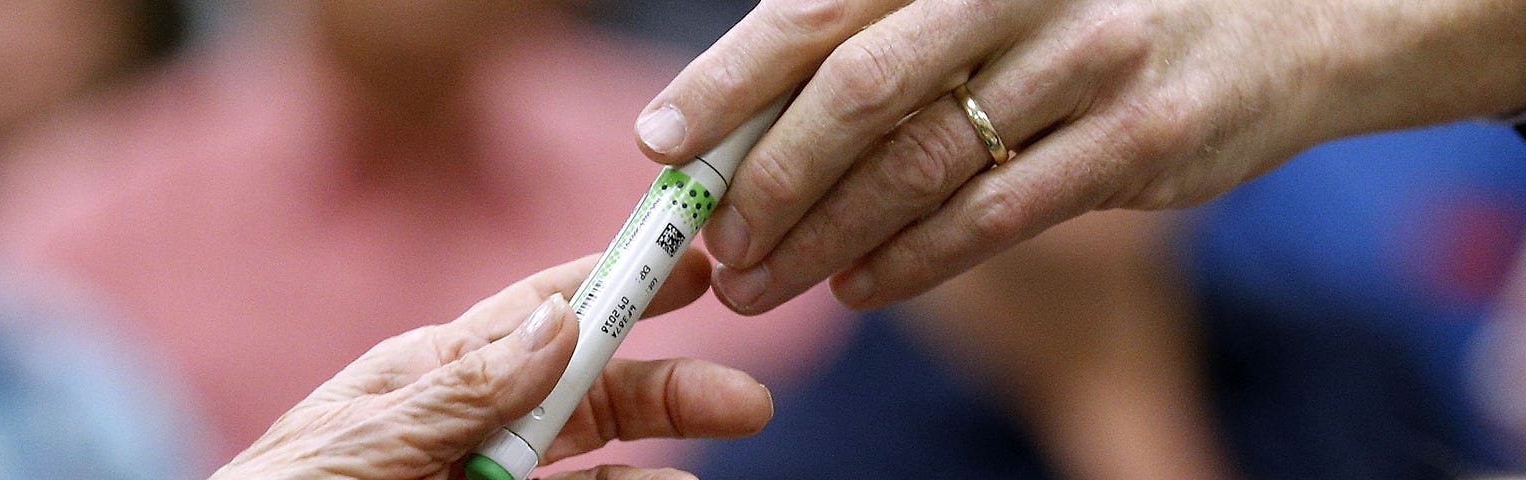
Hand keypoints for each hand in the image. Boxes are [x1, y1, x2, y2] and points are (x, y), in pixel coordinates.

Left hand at [212, 247, 771, 479]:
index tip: (688, 260)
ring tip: (710, 459)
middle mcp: (467, 425)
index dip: (618, 285)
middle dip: (667, 386)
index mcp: (430, 374)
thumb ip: (459, 388)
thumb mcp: (358, 438)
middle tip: (742, 396)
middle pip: (587, 393)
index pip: (539, 315)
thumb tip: (559, 321)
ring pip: (592, 463)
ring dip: (656, 455)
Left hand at [636, 0, 1525, 312]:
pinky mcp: (1141, 139)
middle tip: (715, 245)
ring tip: (767, 284)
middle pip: (856, 90)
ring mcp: (1088, 58)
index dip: (727, 80)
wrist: (1288, 21)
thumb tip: (750, 124)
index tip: (662, 144)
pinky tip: (860, 286)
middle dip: (768, 180)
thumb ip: (887, 39)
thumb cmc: (1099, 8)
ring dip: (825, 238)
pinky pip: (996, 215)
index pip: (815, 11)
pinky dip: (912, 260)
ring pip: (919, 165)